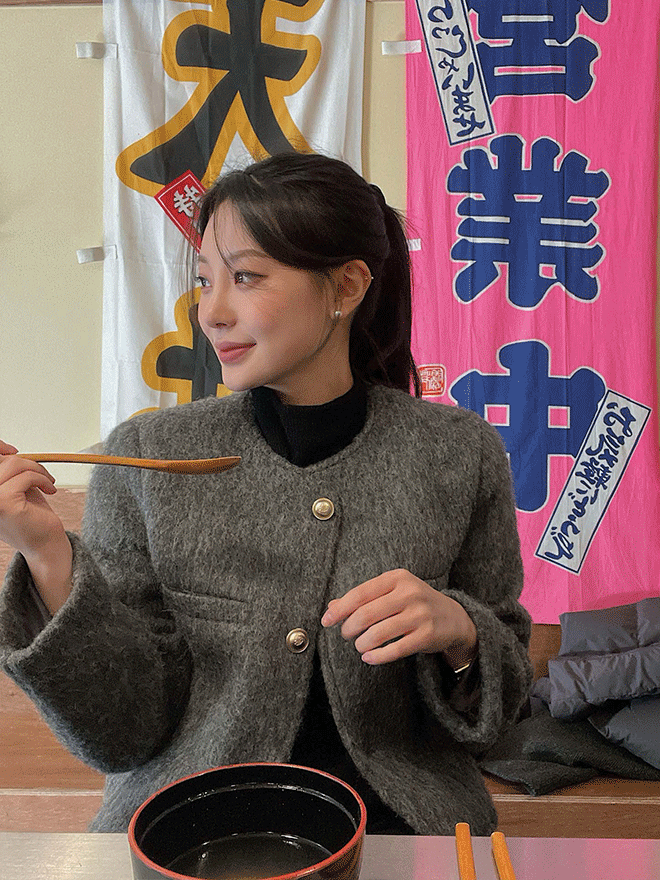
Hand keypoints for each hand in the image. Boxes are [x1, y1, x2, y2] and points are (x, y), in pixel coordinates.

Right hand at [0, 441, 72, 613]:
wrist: (45, 544)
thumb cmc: (31, 516)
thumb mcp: (15, 488)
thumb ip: (6, 471)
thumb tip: (5, 450)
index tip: (13, 450)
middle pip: (1, 460)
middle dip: (26, 463)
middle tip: (43, 475)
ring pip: (14, 465)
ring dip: (37, 470)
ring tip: (47, 481)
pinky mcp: (4, 503)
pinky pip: (26, 477)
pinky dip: (42, 479)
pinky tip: (50, 490)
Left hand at [321, 568, 476, 665]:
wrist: (453, 617)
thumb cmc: (414, 603)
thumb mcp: (392, 592)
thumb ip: (364, 597)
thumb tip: (331, 607)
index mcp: (397, 578)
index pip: (360, 593)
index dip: (340, 609)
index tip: (326, 621)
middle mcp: (410, 593)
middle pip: (366, 614)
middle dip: (349, 628)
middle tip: (346, 634)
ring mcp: (420, 614)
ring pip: (378, 633)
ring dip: (362, 643)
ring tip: (359, 646)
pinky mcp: (427, 636)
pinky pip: (395, 650)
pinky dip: (377, 656)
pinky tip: (369, 658)